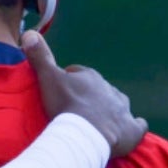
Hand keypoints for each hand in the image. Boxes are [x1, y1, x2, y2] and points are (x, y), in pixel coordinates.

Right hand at [21, 30, 146, 157]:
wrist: (87, 134)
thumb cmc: (66, 105)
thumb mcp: (48, 78)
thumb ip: (40, 57)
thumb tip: (30, 33)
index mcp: (90, 77)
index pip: (79, 73)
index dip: (69, 81)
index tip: (60, 91)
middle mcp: (110, 90)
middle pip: (98, 89)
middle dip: (89, 96)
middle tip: (75, 109)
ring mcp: (123, 110)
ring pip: (118, 104)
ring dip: (109, 109)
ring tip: (97, 120)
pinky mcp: (132, 130)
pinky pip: (137, 125)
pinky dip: (134, 126)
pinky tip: (129, 130)